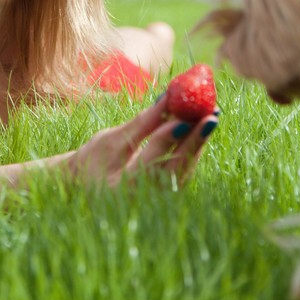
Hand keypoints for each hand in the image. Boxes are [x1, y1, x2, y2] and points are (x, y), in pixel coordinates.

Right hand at [68, 94, 218, 186]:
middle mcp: (144, 199)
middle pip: (175, 169)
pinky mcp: (168, 193)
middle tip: (210, 116)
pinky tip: (202, 125)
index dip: (165, 141)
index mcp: (121, 189)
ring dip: (199, 141)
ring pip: (184, 169)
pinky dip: (193, 146)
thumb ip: (142, 124)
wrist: (87, 187)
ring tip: (211, 114)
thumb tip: (168, 99)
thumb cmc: (94, 161)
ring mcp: (159, 200)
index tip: (181, 120)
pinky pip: (184, 168)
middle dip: (195, 141)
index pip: (147, 164)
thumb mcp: (112, 139)